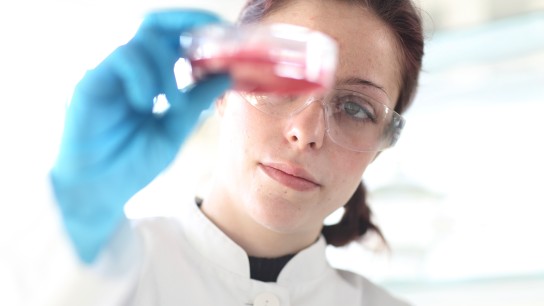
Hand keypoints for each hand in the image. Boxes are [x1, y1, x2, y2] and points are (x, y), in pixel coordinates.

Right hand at [50, 9, 230, 262]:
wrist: (100, 193)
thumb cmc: (132, 162)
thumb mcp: (174, 129)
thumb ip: (196, 100)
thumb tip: (227, 75)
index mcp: (146, 77)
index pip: (167, 37)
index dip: (193, 26)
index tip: (222, 30)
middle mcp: (125, 70)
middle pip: (152, 25)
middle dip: (183, 24)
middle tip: (209, 38)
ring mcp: (106, 73)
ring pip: (139, 42)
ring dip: (166, 68)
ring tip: (171, 101)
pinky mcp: (89, 83)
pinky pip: (121, 60)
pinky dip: (144, 77)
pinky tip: (147, 102)